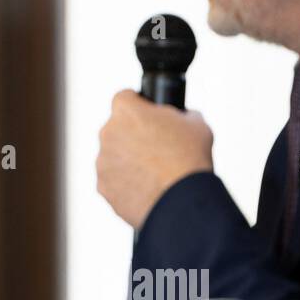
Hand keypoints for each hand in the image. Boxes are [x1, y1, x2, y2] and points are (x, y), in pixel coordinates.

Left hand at [96, 89, 213, 230]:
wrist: (182, 200)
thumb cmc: (190, 159)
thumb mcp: (196, 124)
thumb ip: (182, 115)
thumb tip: (183, 117)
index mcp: (126, 111)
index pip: (125, 98)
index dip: (138, 105)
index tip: (147, 115)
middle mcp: (108, 133)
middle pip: (117, 129)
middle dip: (133, 136)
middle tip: (156, 148)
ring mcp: (102, 161)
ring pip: (113, 156)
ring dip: (128, 161)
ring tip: (154, 173)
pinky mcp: (103, 186)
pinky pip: (113, 180)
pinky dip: (126, 184)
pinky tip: (147, 188)